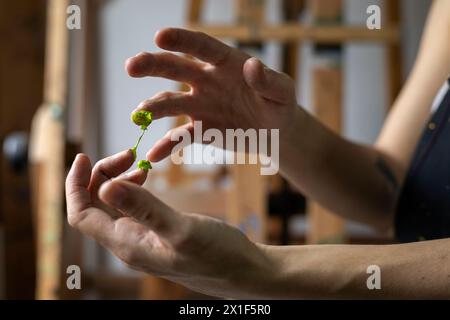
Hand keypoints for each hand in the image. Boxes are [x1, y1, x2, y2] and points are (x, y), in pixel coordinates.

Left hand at [65, 152, 274, 297]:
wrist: (242, 271)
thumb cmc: (217, 255)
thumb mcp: (181, 229)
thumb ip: (144, 209)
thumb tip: (105, 186)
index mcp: (127, 244)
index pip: (81, 215)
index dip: (76, 185)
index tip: (85, 156)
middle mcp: (128, 243)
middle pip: (94, 206)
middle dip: (103, 175)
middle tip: (128, 154)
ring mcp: (142, 239)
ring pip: (113, 205)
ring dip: (118, 180)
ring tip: (140, 165)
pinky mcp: (155, 233)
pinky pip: (131, 207)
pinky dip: (133, 188)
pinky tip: (147, 177)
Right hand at [125, 28, 297, 161]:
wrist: (275, 131)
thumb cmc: (279, 103)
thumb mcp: (282, 92)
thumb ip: (268, 80)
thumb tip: (251, 66)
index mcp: (225, 62)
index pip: (202, 47)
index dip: (182, 41)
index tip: (160, 36)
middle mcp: (206, 80)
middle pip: (175, 69)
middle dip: (152, 65)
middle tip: (131, 66)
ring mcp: (200, 105)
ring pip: (170, 102)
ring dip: (153, 107)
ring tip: (139, 113)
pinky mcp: (201, 129)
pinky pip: (180, 137)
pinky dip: (167, 145)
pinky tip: (153, 154)